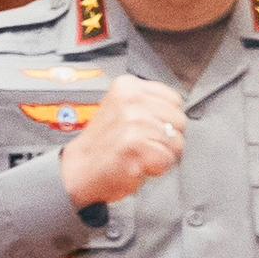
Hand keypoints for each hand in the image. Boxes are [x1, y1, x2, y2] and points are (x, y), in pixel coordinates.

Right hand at [55, 75, 185, 208]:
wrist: (79, 170)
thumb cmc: (102, 146)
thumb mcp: (121, 109)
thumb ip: (148, 104)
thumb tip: (177, 111)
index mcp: (127, 86)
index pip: (174, 99)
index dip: (167, 120)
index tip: (150, 130)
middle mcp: (131, 100)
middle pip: (179, 120)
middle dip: (168, 138)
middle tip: (145, 145)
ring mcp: (133, 121)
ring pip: (176, 142)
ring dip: (161, 155)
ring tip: (140, 156)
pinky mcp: (135, 144)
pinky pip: (167, 159)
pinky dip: (157, 169)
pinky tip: (139, 165)